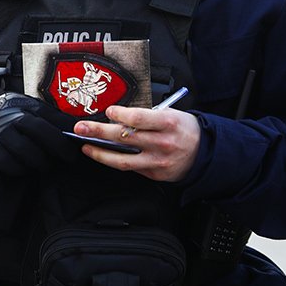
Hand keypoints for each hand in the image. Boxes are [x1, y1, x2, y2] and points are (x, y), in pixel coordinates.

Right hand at [0, 93, 79, 175]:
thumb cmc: (1, 121)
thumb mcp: (19, 110)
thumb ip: (42, 117)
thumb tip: (72, 129)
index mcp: (21, 104)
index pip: (50, 115)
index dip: (67, 130)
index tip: (79, 142)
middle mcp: (10, 115)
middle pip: (42, 131)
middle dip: (59, 148)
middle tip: (68, 159)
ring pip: (29, 152)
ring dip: (41, 162)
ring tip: (45, 165)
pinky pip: (13, 165)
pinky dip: (22, 169)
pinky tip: (24, 168)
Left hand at [72, 105, 200, 181]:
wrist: (205, 152)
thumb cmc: (184, 129)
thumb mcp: (171, 114)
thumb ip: (146, 117)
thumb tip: (118, 118)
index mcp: (168, 123)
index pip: (138, 118)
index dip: (120, 114)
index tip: (108, 111)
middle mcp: (162, 143)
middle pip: (124, 138)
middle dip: (98, 132)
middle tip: (80, 128)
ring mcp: (158, 162)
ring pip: (123, 160)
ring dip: (100, 154)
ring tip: (86, 146)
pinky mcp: (155, 174)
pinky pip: (131, 168)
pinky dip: (115, 161)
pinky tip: (104, 155)